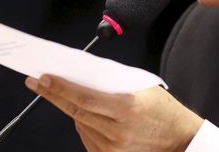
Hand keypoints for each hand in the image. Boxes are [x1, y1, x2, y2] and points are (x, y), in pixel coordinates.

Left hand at [25, 74, 202, 151]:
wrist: (181, 141)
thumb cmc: (164, 111)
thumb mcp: (143, 88)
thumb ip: (113, 82)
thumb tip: (83, 73)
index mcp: (127, 109)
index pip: (83, 97)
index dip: (60, 88)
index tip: (43, 78)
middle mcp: (118, 132)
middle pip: (75, 111)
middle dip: (53, 95)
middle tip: (36, 82)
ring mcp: (113, 148)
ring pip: (79, 124)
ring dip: (70, 107)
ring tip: (64, 93)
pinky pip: (87, 137)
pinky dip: (82, 123)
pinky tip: (84, 113)